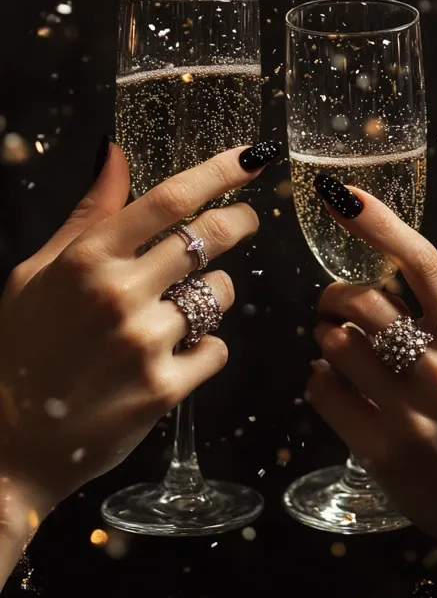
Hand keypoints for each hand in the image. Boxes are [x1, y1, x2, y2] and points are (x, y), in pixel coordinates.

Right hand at [0, 140, 278, 542]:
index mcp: (87, 258)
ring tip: (180, 311)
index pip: (169, 199)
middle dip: (239, 222)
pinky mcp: (165, 389)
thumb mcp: (37, 273)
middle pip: (209, 238)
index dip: (219, 173)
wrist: (10, 442)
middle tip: (246, 221)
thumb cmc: (20, 350)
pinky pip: (216, 350)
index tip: (251, 159)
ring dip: (212, 295)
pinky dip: (204, 349)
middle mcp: (120, 293)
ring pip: (218, 296)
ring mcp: (145, 343)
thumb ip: (87, 215)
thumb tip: (116, 154)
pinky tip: (175, 356)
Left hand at [308, 179, 436, 597]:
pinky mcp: (377, 449)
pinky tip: (335, 385)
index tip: (343, 197)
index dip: (379, 223)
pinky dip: (318, 379)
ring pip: (333, 345)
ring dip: (325, 338)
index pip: (423, 264)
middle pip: (362, 302)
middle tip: (334, 305)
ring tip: (337, 347)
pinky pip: (321, 391)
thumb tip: (413, 278)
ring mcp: (409, 413)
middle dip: (335, 295)